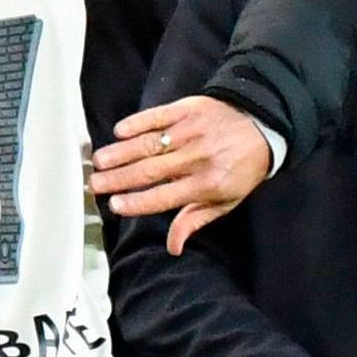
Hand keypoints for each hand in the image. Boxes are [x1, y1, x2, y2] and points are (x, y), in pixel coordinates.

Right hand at [85, 97, 277, 248]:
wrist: (263, 124)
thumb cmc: (241, 168)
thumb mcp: (226, 200)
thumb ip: (195, 219)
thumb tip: (173, 247)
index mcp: (206, 184)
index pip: (164, 196)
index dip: (137, 202)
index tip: (114, 205)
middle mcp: (196, 158)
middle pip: (150, 170)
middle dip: (118, 178)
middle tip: (94, 184)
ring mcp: (190, 131)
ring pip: (149, 144)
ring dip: (120, 153)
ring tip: (98, 161)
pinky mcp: (188, 109)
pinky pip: (158, 116)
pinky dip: (138, 123)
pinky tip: (119, 132)